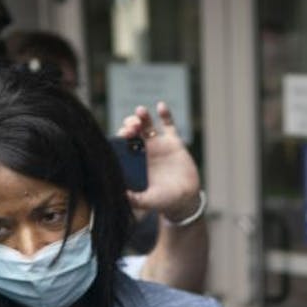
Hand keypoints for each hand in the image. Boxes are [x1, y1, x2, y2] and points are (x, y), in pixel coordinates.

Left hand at [117, 101, 201, 221]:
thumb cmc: (164, 200)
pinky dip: (165, 114)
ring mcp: (158, 144)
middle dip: (129, 125)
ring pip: (147, 125)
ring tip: (141, 112)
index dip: (120, 137)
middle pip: (132, 131)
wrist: (186, 199)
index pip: (121, 144)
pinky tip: (160, 106)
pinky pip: (168, 124)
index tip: (122, 135)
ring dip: (142, 117)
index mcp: (134, 161)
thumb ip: (135, 199)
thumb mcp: (148, 201)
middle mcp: (144, 150)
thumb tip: (120, 194)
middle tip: (132, 127)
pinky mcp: (174, 142)